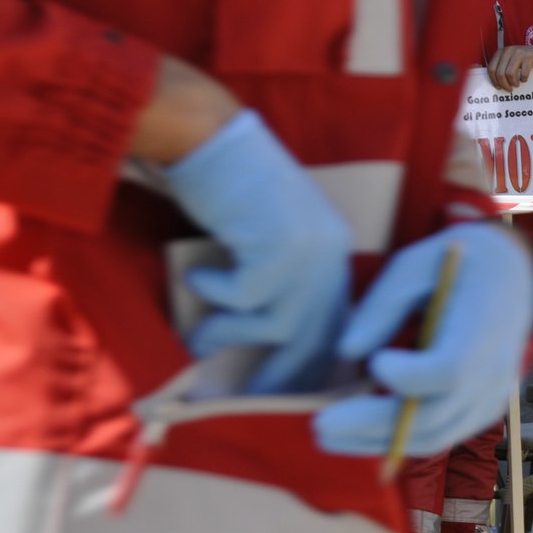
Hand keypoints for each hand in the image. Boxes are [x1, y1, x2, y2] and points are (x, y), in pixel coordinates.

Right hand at [159, 110, 352, 392]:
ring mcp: (309, 250)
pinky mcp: (277, 247)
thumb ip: (276, 285)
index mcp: (334, 251)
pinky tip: (196, 274)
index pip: (335, 323)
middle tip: (240, 398)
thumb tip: (263, 347)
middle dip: (277, 375)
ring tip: (201, 333)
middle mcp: (332, 252)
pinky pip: (245, 299)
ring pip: (281, 326)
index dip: (309, 362)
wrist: (207, 134)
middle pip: (316, 336)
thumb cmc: (225, 187)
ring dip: (232, 334)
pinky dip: (215, 294)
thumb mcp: (266, 242)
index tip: (280, 391)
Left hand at [313, 221, 532, 457]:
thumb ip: (383, 305)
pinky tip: (358, 430)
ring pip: (434, 437)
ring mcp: (492, 395)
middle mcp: (495, 370)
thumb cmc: (458, 263)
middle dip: (372, 426)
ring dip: (377, 442)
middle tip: (319, 425)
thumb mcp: (416, 263)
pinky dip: (397, 439)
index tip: (375, 362)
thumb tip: (348, 353)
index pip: (452, 369)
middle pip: (435, 417)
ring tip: (328, 434)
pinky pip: (439, 435)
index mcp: (485, 326)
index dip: (411, 376)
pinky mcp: (482, 409)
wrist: (512, 274)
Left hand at [487, 45, 532, 91]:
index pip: (491, 68)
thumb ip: (502, 67)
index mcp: (500, 52)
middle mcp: (508, 51)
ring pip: (509, 74)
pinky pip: (523, 73)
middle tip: (509, 89)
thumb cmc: (523, 59)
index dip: (494, 80)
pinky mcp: (528, 57)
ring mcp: (518, 53)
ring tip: (517, 84)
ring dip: (513, 83)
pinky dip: (523, 79)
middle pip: (500, 73)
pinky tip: (524, 79)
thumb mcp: (510, 59)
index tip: (498, 87)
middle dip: (504, 84)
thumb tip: (496, 83)